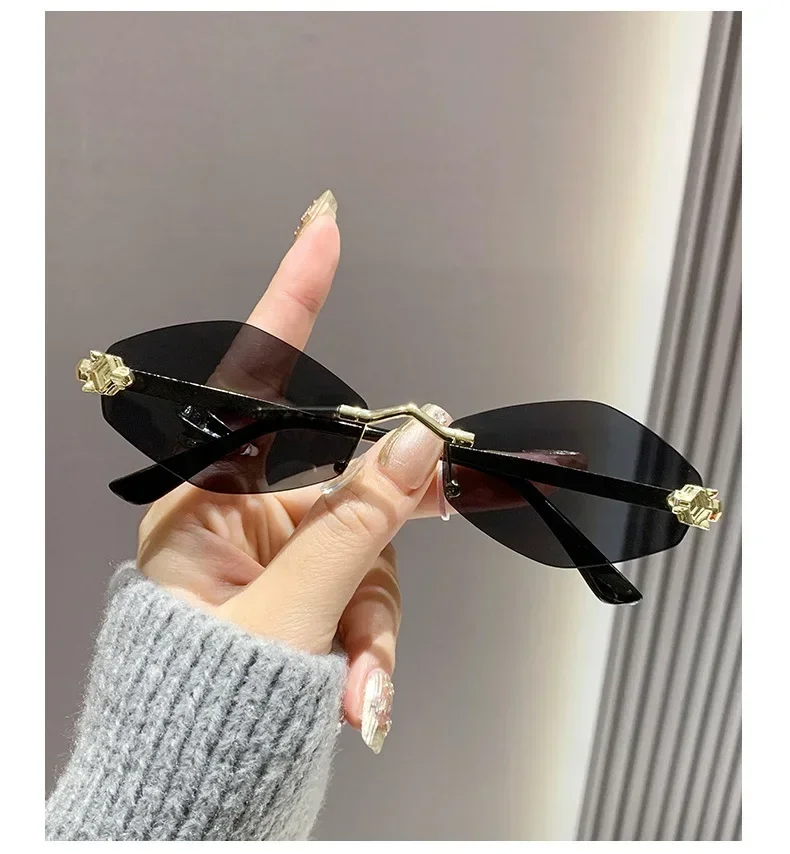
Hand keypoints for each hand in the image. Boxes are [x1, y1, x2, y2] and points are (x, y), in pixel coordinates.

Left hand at [137, 192, 447, 752]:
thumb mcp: (286, 610)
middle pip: (350, 485)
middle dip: (396, 513)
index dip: (291, 303)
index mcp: (206, 503)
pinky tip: (358, 700)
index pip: (256, 384)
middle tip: (471, 487)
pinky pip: (370, 607)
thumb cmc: (202, 702)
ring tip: (357, 690)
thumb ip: (356, 526)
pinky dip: (373, 655)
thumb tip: (416, 445)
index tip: (321, 230)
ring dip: (376, 628)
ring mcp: (286, 562)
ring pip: (375, 559)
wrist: (195, 790)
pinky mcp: (315, 602)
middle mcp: (247, 521)